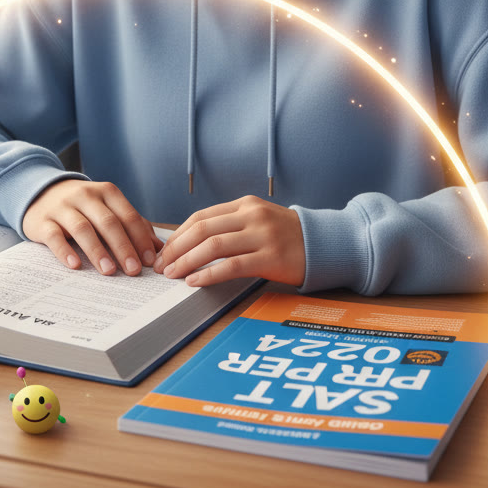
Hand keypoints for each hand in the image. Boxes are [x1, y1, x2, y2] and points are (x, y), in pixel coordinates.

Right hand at [22, 179, 161, 275]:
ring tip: (109, 271)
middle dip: (123, 247)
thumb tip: (157, 248)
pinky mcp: (42, 221)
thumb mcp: (107, 208)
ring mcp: (63, 207)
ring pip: (82, 228)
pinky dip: (65, 251)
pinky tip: (75, 266)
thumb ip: (132, 224)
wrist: (41, 193)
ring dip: (97, 250)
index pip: (128, 216)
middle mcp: (86, 196)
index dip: (140, 239)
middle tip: (134, 271)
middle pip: (108, 222)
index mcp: (107, 192)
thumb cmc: (83, 206)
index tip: (150, 261)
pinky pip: (54, 236)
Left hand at [155, 196, 305, 287]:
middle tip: (162, 265)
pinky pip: (232, 266)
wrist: (325, 244)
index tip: (164, 251)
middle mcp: (252, 216)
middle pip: (203, 229)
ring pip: (214, 246)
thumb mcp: (258, 221)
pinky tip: (195, 283)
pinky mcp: (271, 258)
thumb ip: (230, 226)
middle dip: (177, 248)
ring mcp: (263, 235)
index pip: (201, 216)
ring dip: (187, 262)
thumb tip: (190, 244)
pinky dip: (209, 274)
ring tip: (173, 275)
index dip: (178, 235)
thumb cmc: (286, 236)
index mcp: (245, 204)